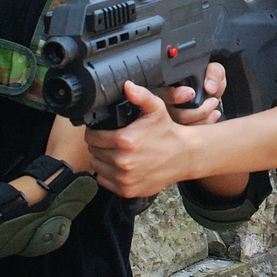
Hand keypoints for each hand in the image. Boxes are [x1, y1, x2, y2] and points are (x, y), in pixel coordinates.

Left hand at [87, 81, 194, 196]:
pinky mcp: (127, 190)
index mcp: (125, 140)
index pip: (92, 137)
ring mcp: (124, 178)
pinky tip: (120, 166)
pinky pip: (105, 181)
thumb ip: (140, 96)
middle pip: (93, 152)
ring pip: (97, 167)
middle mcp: (123, 162)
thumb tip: (127, 86)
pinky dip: (108, 175)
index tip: (101, 131)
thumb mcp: (156, 109)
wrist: (184, 156)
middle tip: (111, 141)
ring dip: (102, 160)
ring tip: (115, 153)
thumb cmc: (168, 132)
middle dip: (99, 145)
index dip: (94, 132)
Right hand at [165, 62, 226, 126]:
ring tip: (214, 106)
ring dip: (203, 118)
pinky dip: (206, 124)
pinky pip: (191, 133)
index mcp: (170, 88)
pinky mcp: (183, 129)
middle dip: (197, 111)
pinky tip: (214, 115)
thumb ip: (213, 72)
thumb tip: (209, 87)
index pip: (164, 94)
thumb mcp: (213, 70)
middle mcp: (168, 105)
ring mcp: (175, 119)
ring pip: (184, 126)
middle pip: (175, 115)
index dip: (176, 96)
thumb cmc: (207, 80)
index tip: (192, 93)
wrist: (212, 90)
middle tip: (212, 101)